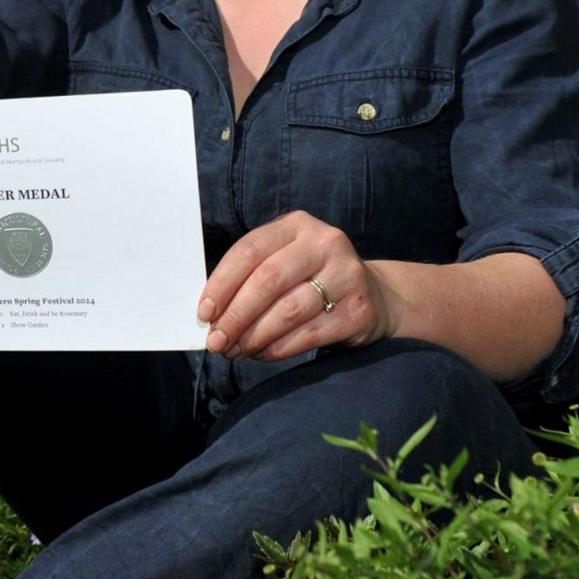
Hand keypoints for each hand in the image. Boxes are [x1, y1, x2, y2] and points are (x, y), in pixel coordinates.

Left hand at [195, 210, 396, 360]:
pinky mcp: (358, 310)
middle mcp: (325, 243)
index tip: (204, 313)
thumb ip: (251, 277)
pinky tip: (263, 353)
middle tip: (217, 341)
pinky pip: (309, 334)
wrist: (374, 296)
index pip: (249, 250)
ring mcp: (346, 275)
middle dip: (236, 315)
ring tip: (236, 350)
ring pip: (288, 310)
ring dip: (255, 336)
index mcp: (297, 225)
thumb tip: (211, 314)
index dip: (222, 284)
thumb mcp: (284, 261)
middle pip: (268, 280)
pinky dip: (279, 348)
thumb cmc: (311, 279)